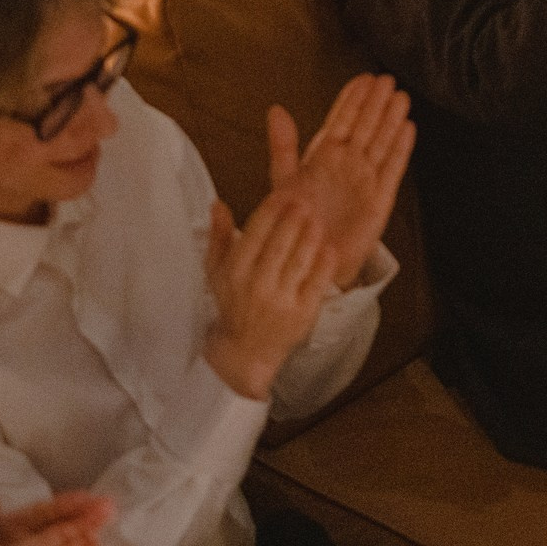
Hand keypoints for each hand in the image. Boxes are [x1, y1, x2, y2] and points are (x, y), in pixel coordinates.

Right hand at [202, 193, 341, 400]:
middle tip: (305, 200)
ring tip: (317, 219)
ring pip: (298, 262)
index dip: (269, 212)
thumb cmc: (232, 303)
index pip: (253, 235)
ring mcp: (280, 301)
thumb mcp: (217, 272)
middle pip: (278, 246)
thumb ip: (218, 237)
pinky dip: (324, 265)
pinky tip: (330, 248)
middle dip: (292, 220)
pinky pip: (315, 284)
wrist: (245, 351)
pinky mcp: (302, 314)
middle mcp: (256, 286)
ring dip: (309, 238)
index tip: (282, 194)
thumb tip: (218, 204)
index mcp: (234, 273)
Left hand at [263, 73, 412, 287]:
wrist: (308, 262)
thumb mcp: (283, 180)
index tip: (363, 78)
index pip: (342, 120)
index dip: (352, 99)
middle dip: (376, 102)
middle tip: (387, 79)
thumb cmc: (295, 224)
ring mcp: (366, 180)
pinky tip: (408, 129)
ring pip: (382, 141)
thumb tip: (276, 110)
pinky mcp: (380, 199)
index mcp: (324, 158)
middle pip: (366, 126)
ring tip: (400, 96)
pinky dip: (401, 149)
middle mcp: (348, 165)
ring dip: (391, 119)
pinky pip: (393, 168)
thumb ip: (283, 146)